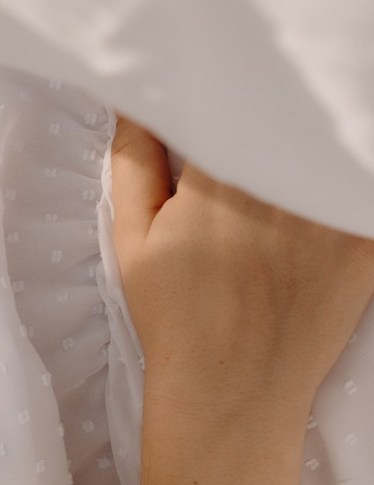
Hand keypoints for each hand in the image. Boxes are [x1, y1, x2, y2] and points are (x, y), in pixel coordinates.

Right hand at [111, 120, 373, 430]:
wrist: (234, 394)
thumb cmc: (174, 317)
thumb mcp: (134, 237)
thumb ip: (133, 159)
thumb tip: (136, 99)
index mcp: (221, 179)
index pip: (232, 100)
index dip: (225, 90)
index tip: (216, 91)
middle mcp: (284, 191)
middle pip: (286, 120)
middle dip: (269, 113)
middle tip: (250, 120)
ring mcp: (334, 219)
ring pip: (326, 152)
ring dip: (310, 143)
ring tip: (286, 161)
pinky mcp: (367, 248)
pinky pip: (354, 196)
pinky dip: (345, 185)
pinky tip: (325, 187)